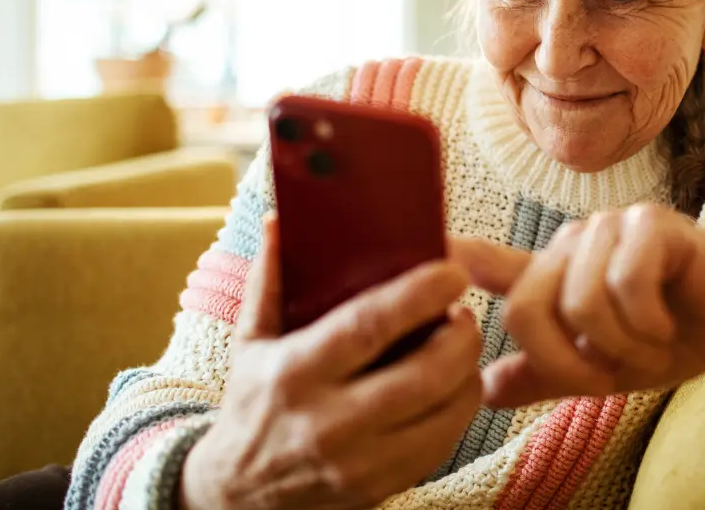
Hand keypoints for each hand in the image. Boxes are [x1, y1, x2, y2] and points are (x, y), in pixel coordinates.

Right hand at [180, 216, 482, 509]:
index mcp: (295, 373)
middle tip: (466, 312)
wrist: (236, 494)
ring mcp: (357, 462)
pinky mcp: (379, 488)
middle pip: (422, 375)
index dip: (419, 296)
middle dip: (460, 338)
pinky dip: (457, 412)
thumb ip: (268, 281)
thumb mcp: (249, 342)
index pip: (368, 326)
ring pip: (443, 415)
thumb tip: (278, 221)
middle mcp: (328, 421)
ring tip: (463, 346)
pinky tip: (454, 386)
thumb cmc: (251, 404)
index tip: (451, 272)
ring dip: (468, 374)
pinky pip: (440, 447)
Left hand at [450, 204, 704, 408]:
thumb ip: (547, 372)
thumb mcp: (603, 366)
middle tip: (611, 377)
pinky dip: (647, 324)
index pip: (488, 264)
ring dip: (621, 346)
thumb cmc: (674, 333)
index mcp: (554, 273)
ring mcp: (609, 228)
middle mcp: (572, 243)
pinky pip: (624, 285)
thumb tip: (486, 392)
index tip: (418, 255)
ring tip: (650, 346)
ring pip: (579, 301)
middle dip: (567, 362)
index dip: (449, 260)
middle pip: (527, 308)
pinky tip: (668, 325)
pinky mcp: (650, 225)